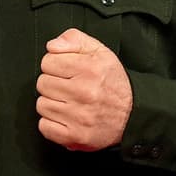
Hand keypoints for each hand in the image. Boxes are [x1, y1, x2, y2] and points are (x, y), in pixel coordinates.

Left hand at [36, 28, 132, 150]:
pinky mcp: (75, 136)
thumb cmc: (112, 81)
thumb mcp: (99, 51)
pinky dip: (51, 123)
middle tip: (69, 87)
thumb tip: (51, 46)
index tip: (67, 70)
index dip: (55, 64)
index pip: (48, 61)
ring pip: (42, 105)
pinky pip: (44, 127)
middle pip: (42, 83)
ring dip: (52, 103)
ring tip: (68, 102)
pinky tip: (65, 117)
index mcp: (90, 69)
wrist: (133, 113)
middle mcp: (85, 93)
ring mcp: (79, 116)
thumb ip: (74, 39)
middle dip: (53, 83)